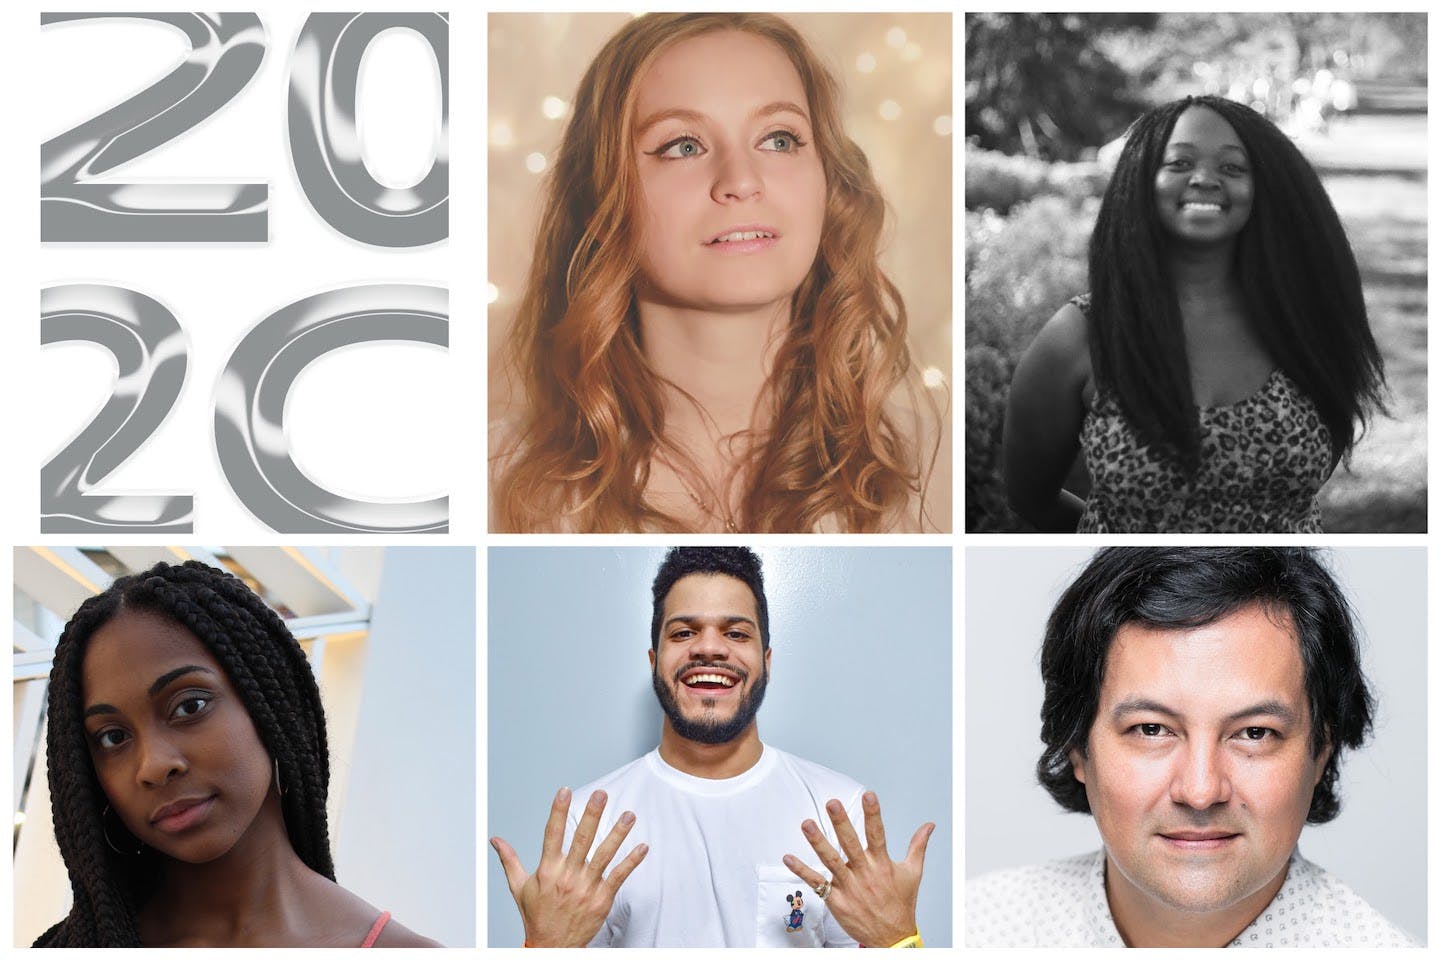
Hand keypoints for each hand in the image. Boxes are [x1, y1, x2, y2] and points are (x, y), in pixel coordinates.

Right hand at [491, 787, 647, 946]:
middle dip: (592, 816)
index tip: (564, 791)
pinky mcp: (601, 899)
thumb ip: (510, 860)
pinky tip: (642, 847)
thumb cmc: (536, 916)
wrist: (552, 947)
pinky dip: (631, 862)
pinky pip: (618, 876)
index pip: (552, 834)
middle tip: (601, 795)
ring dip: (618, 834)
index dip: (558, 812)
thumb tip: (495, 840)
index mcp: (548, 871)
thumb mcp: (519, 887)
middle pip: (581, 840)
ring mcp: (586, 888)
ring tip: (629, 815)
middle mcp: (567, 876)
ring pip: (604, 855)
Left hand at [783, 791, 933, 947]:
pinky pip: (817, 884)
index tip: (869, 796)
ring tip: (806, 824)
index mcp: (882, 864)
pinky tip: (788, 858)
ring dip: (818, 842)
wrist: (892, 938)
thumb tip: (929, 825)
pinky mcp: (837, 900)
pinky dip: (802, 871)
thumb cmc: (901, 904)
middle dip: (841, 823)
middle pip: (851, 845)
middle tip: (832, 804)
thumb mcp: (913, 873)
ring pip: (831, 861)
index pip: (878, 835)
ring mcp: (849, 887)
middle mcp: (865, 873)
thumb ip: (918, 846)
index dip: (874, 815)